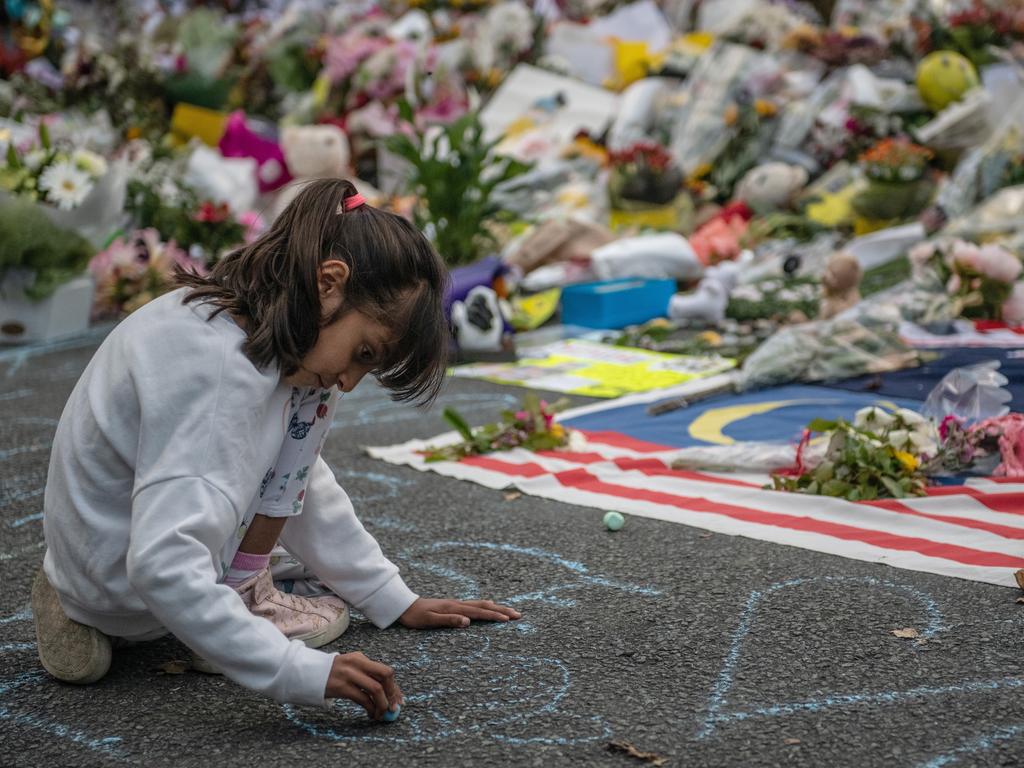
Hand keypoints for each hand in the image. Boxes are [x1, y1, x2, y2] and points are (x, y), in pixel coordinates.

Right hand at [324, 652, 402, 719]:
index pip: (385, 670)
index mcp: (360, 658)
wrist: (307, 674)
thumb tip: (388, 693)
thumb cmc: (332, 674)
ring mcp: (349, 675)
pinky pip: (363, 699)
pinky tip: (371, 714)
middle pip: (385, 675)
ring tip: (381, 714)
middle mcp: (357, 663)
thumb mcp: (350, 668)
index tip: (399, 700)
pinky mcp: (341, 687)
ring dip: (382, 704)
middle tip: (394, 707)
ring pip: (375, 689)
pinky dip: (371, 709)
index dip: (395, 687)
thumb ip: (366, 675)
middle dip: (392, 692)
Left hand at [399, 597, 521, 628]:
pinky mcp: (453, 606)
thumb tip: (467, 621)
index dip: (494, 616)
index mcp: (455, 608)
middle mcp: (458, 604)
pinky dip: (485, 606)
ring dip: (496, 608)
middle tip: (518, 614)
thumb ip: (449, 620)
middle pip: (485, 606)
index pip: (479, 612)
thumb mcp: (430, 621)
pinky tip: (488, 605)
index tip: (509, 620)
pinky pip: (475, 605)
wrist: (404, 605)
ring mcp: (456, 604)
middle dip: (502, 610)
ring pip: (481, 605)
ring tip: (509, 611)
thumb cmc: (416, 616)